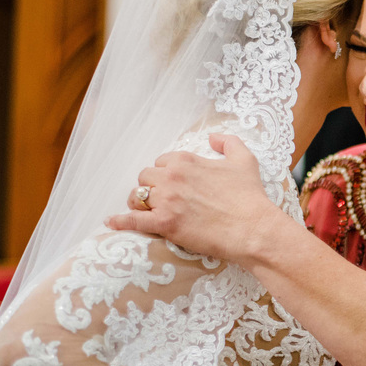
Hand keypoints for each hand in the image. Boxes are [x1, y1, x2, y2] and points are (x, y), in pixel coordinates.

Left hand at [105, 133, 282, 262]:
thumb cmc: (250, 196)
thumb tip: (212, 137)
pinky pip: (133, 220)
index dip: (167, 174)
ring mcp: (166, 201)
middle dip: (152, 187)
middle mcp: (172, 177)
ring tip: (145, 211)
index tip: (176, 185)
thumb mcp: (245, 160)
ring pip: (136, 196)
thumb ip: (228, 142)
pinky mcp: (163, 223)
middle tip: (164, 199)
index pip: (161, 162)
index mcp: (186, 160)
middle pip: (145, 178)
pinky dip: (120, 221)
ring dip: (139, 203)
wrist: (253, 228)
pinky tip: (112, 222)